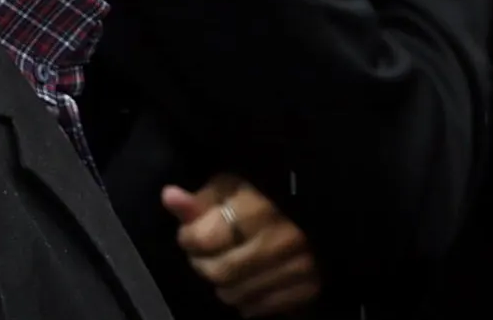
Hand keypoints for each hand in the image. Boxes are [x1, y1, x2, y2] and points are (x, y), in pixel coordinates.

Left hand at [162, 177, 319, 317]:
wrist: (323, 206)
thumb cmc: (269, 192)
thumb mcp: (233, 183)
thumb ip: (202, 198)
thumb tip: (169, 197)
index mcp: (260, 207)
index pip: (204, 238)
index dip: (188, 238)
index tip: (190, 234)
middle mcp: (282, 239)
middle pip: (219, 272)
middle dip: (202, 264)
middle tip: (204, 254)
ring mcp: (299, 267)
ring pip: (237, 295)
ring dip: (222, 285)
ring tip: (226, 266)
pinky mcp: (309, 287)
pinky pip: (261, 308)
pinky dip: (246, 300)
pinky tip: (246, 281)